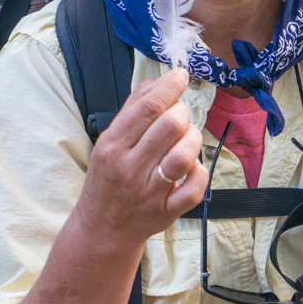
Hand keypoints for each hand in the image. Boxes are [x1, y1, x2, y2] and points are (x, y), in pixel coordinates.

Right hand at [74, 68, 207, 250]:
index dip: (170, 86)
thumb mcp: (108, 141)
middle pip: (170, 126)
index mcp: (112, 145)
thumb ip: (132, 109)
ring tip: (187, 139)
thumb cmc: (109, 178)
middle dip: (183, 112)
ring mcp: (148, 192)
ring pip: (185, 156)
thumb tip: (160, 82)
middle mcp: (129, 168)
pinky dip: (200, 173)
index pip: (147, 107)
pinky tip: (192, 167)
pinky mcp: (165, 211)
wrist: (102, 228)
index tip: (181, 76)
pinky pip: (193, 189)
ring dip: (193, 139)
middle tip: (180, 114)